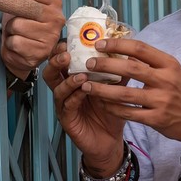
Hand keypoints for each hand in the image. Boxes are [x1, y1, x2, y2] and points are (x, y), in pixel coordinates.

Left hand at [0, 0, 65, 79]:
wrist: (21, 52)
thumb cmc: (25, 23)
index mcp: (55, 4)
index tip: (20, 3)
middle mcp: (56, 20)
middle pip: (23, 6)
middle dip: (11, 11)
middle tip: (9, 15)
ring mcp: (49, 38)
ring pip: (16, 25)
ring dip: (10, 31)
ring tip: (18, 33)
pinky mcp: (39, 53)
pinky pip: (14, 42)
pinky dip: (11, 44)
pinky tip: (19, 45)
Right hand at [48, 41, 126, 172]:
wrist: (110, 140)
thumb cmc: (110, 113)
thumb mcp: (116, 89)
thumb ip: (119, 72)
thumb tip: (129, 52)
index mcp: (73, 79)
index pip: (62, 60)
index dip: (61, 49)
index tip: (69, 39)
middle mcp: (65, 90)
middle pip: (51, 71)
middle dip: (56, 61)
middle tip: (66, 54)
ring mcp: (64, 105)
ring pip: (57, 89)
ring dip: (68, 80)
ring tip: (81, 74)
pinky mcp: (67, 120)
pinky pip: (67, 106)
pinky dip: (75, 96)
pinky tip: (84, 90)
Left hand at [74, 38, 180, 144]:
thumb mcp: (172, 71)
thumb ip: (149, 62)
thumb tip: (121, 49)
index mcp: (169, 64)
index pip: (140, 48)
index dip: (118, 44)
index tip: (99, 44)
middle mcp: (166, 80)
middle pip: (130, 68)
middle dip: (106, 65)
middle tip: (89, 63)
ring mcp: (161, 101)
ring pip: (125, 94)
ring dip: (102, 89)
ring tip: (86, 85)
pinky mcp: (156, 119)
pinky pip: (128, 113)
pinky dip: (112, 108)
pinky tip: (101, 104)